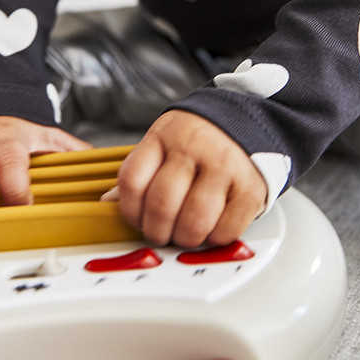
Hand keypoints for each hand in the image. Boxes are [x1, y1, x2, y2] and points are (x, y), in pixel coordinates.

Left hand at [110, 110, 266, 247]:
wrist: (243, 121)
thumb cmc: (196, 138)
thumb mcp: (161, 143)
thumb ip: (139, 173)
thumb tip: (108, 202)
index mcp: (162, 137)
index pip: (132, 180)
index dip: (129, 210)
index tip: (136, 220)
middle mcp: (192, 148)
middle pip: (161, 205)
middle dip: (156, 231)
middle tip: (160, 234)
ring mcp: (224, 167)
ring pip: (194, 221)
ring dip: (185, 238)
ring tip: (185, 233)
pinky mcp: (250, 188)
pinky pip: (227, 229)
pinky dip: (215, 239)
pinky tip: (211, 227)